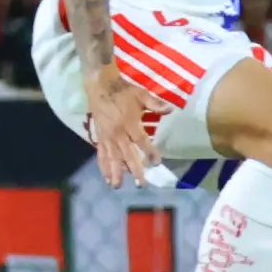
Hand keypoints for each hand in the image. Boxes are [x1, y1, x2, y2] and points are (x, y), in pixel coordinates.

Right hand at [83, 64, 156, 187]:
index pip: (140, 140)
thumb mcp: (141, 94)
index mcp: (129, 122)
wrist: (100, 85)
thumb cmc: (123, 90)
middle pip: (126, 154)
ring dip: (116, 172)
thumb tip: (171, 109)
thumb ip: (155, 103)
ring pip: (112, 157)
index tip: (156, 162)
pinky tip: (106, 176)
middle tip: (141, 184)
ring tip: (118, 185)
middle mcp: (117, 133)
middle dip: (134, 169)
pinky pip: (101, 153)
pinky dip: (103, 165)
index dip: (149, 151)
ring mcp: (107, 136)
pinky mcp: (100, 137)